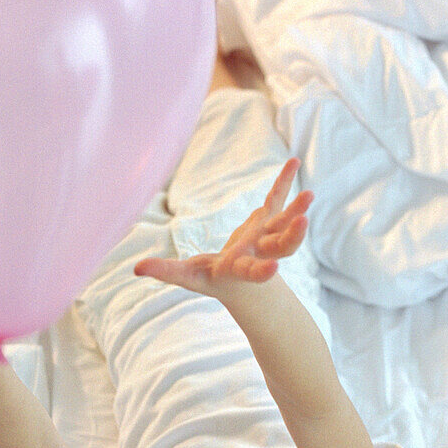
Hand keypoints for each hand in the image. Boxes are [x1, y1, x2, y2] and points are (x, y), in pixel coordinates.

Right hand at [133, 158, 313, 297]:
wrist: (245, 284)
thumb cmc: (212, 280)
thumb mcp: (189, 277)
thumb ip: (166, 271)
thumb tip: (136, 269)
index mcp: (239, 270)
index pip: (251, 272)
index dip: (261, 272)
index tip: (273, 271)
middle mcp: (258, 254)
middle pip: (279, 248)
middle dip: (291, 238)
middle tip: (304, 223)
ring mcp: (265, 237)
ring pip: (285, 224)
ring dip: (297, 210)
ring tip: (310, 195)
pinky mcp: (266, 221)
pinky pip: (276, 199)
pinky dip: (284, 182)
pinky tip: (294, 162)